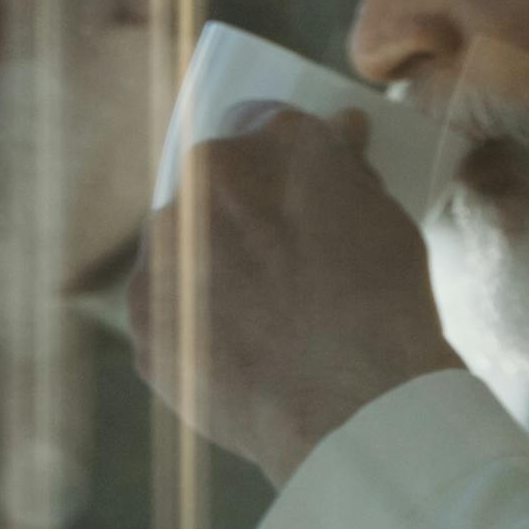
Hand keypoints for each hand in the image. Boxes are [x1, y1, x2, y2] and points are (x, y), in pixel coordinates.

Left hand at [128, 109, 450, 483]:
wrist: (353, 400)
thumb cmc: (382, 303)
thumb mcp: (386, 216)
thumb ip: (347, 167)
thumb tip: (341, 131)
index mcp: (265, 144)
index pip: (258, 127)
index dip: (276, 164)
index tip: (290, 194)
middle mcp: (201, 185)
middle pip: (211, 189)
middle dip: (238, 216)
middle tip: (280, 267)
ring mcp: (163, 254)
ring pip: (180, 249)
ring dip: (207, 270)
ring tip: (262, 322)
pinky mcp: (143, 321)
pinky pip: (166, 311)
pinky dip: (194, 327)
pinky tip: (240, 357)